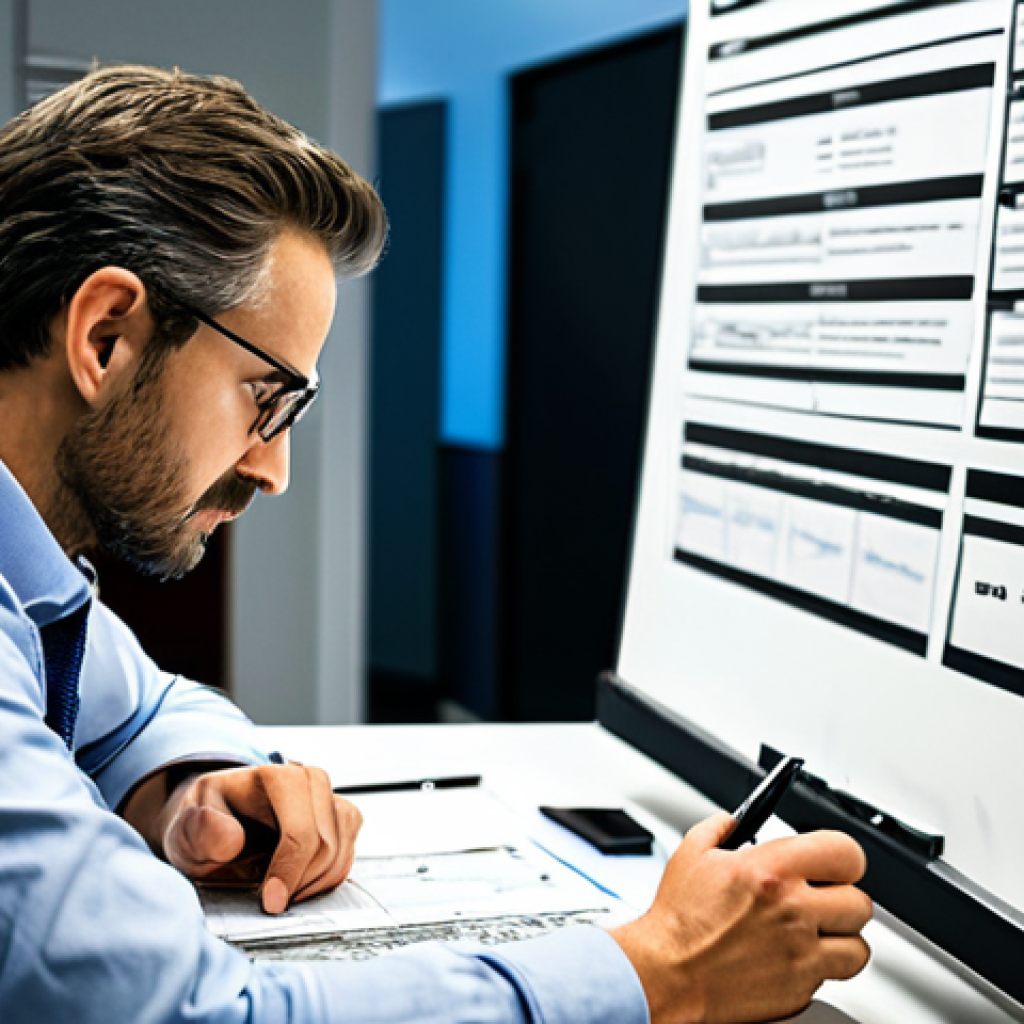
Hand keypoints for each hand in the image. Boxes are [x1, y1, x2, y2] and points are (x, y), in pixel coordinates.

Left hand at [124, 762, 361, 913]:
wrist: (214, 827)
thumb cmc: (201, 828)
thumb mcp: (185, 832)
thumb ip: (199, 832)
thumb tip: (231, 840)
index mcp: (272, 777)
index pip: (300, 830)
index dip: (290, 871)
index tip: (271, 902)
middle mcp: (307, 778)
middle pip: (325, 843)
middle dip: (301, 882)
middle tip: (272, 904)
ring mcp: (327, 795)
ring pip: (341, 849)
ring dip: (314, 883)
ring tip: (282, 894)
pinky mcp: (339, 815)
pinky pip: (348, 852)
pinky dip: (327, 878)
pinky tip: (299, 885)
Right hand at [612, 813, 871, 1023]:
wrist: (669, 973)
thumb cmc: (678, 919)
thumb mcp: (693, 852)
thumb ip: (722, 827)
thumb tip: (735, 818)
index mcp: (770, 870)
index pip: (845, 853)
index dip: (843, 856)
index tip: (834, 861)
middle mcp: (793, 910)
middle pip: (860, 902)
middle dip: (842, 898)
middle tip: (820, 898)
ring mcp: (801, 953)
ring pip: (859, 945)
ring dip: (840, 937)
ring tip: (815, 931)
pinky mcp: (801, 987)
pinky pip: (835, 975)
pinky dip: (823, 966)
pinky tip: (797, 955)